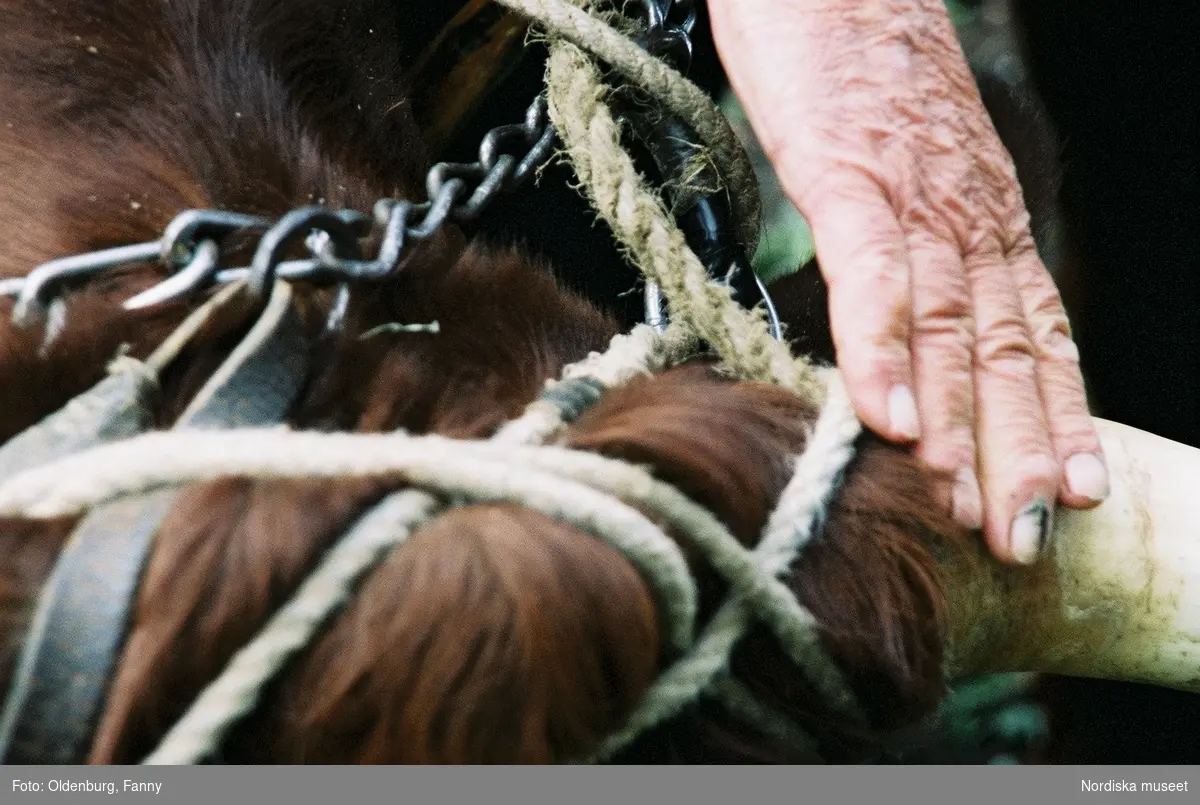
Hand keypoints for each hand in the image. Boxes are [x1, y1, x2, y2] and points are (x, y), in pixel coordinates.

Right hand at [708, 0, 1108, 563]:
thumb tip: (900, 325)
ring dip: (958, 423)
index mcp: (982, 216)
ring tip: (967, 508)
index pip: (1034, 331)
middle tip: (1025, 539)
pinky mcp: (850, 170)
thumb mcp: (902, 167)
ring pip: (948, 324)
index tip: (1074, 495)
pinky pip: (870, 272)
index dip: (1057, 417)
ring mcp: (912, 195)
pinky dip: (878, 349)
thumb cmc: (855, 64)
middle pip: (1003, 348)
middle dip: (1020, 450)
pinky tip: (877, 418)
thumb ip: (912, 244)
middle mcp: (968, 215)